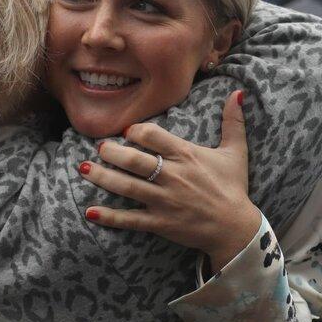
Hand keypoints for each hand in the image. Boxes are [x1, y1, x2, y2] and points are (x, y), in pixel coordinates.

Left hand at [79, 90, 261, 272]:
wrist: (236, 228)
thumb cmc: (233, 188)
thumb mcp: (236, 152)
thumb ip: (234, 121)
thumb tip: (238, 92)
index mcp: (186, 156)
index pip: (153, 135)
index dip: (136, 130)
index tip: (127, 131)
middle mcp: (172, 176)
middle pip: (134, 160)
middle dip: (111, 152)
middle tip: (99, 148)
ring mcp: (164, 201)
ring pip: (126, 187)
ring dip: (102, 177)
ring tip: (83, 169)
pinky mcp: (160, 222)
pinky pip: (130, 219)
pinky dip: (109, 217)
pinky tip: (90, 212)